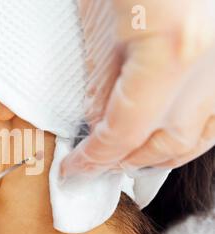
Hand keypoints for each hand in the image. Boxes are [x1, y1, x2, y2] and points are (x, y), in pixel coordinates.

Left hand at [61, 0, 214, 177]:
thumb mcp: (99, 20)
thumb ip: (101, 78)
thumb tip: (98, 123)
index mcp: (170, 50)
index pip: (125, 131)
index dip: (97, 158)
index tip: (76, 170)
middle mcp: (213, 60)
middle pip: (169, 140)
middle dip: (129, 162)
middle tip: (101, 167)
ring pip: (205, 132)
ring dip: (166, 153)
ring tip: (134, 161)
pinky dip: (193, 130)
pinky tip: (171, 133)